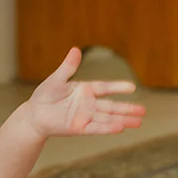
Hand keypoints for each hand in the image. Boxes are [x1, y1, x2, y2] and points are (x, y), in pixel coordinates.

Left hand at [26, 48, 145, 137]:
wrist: (34, 115)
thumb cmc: (44, 96)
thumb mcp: (56, 80)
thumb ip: (68, 67)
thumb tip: (76, 49)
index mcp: (85, 90)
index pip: (105, 88)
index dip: (118, 87)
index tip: (132, 88)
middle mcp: (88, 104)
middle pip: (111, 106)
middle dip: (127, 108)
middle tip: (144, 111)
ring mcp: (85, 117)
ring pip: (107, 118)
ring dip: (123, 120)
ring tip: (139, 122)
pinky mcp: (79, 128)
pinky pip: (96, 127)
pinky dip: (107, 128)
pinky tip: (121, 128)